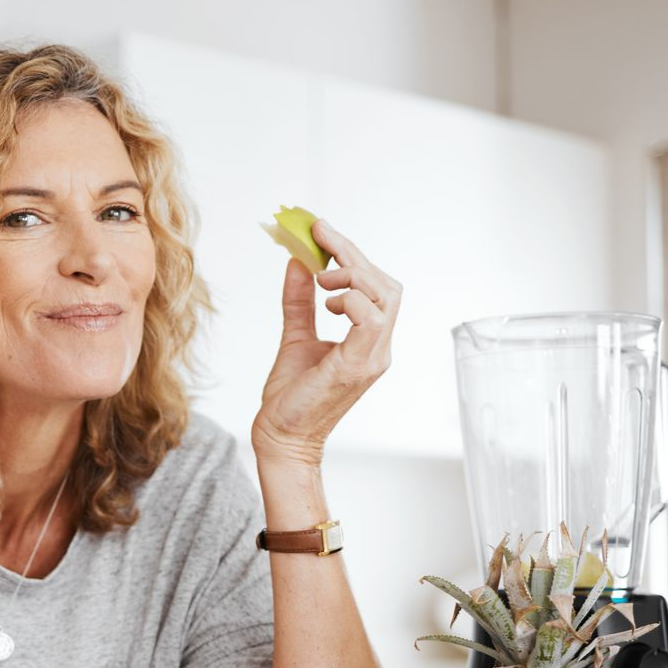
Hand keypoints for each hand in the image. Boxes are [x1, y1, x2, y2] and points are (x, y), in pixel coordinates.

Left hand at [251, 220, 401, 465]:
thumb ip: (300, 301)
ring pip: (384, 296)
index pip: (377, 287)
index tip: (322, 230)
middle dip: (354, 255)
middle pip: (386, 285)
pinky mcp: (358, 366)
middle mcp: (378, 348)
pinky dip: (350, 300)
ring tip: (321, 280)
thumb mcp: (295, 336)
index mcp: (369, 341)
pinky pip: (369, 319)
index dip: (353, 255)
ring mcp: (372, 358)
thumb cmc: (290, 397)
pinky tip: (326, 303)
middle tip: (320, 237)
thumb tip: (297, 262)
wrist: (281, 437)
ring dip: (352, 275)